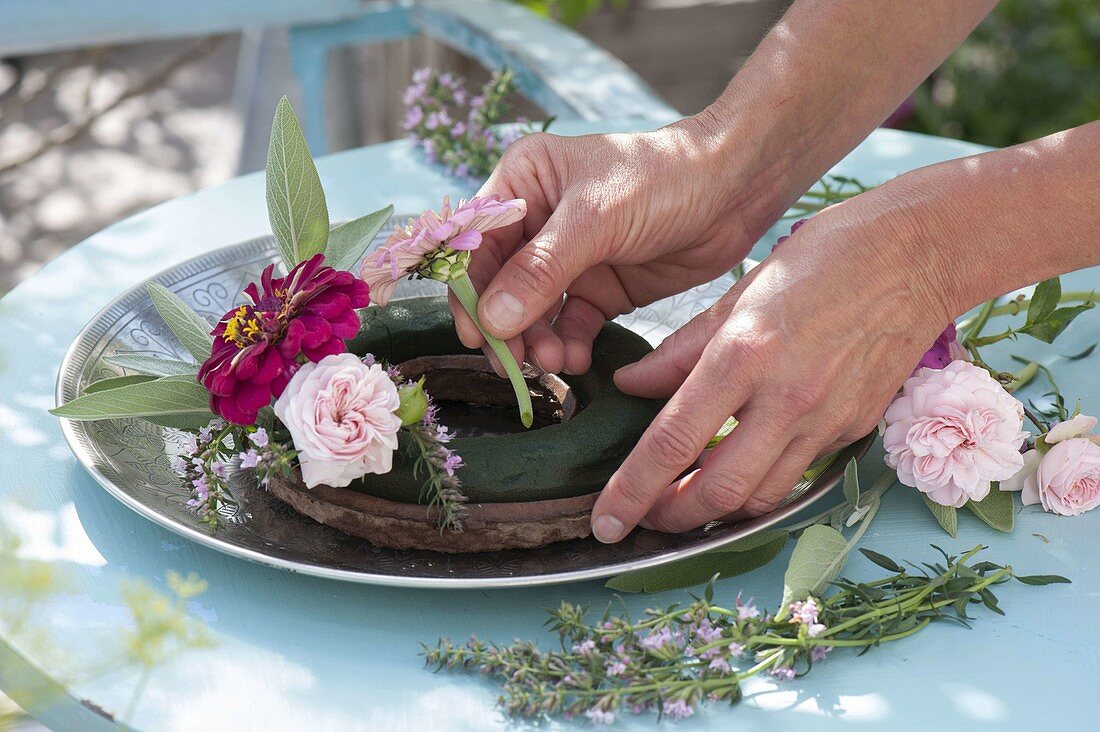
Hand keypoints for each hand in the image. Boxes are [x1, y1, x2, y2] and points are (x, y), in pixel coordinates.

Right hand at [450, 117, 779, 374]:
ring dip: (537, 341)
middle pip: (498, 285)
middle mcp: (537, 220)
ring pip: (532, 312)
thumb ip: (541, 270)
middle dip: (505, 326)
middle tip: (517, 364)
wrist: (738, 188)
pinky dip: (568, 345)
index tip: (479, 336)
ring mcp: (568, 258)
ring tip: (556, 361)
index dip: (470, 291)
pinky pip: (570, 325)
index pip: (475, 243)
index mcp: (523, 182)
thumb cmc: (665, 178)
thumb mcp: (596, 218)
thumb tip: (493, 321)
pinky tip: (577, 359)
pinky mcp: (600, 288)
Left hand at [590, 194, 953, 540]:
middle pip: (718, 490)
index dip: (632, 491)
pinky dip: (761, 486)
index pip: (673, 442)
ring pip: (761, 497)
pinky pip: (798, 475)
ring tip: (684, 502)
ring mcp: (826, 419)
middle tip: (642, 517)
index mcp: (744, 354)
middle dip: (671, 516)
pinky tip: (738, 472)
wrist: (915, 254)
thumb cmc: (820, 259)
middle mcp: (786, 396)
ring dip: (716, 512)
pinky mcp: (854, 428)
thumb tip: (630, 385)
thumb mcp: (736, 294)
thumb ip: (679, 350)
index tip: (604, 520)